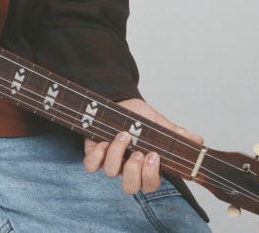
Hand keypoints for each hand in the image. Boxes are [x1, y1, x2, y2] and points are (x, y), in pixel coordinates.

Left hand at [83, 98, 203, 193]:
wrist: (119, 102)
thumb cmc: (139, 117)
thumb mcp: (158, 123)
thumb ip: (175, 133)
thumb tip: (197, 141)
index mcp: (145, 166)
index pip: (150, 185)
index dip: (151, 175)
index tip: (153, 156)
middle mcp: (127, 167)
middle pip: (130, 187)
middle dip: (133, 171)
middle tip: (138, 152)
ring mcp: (110, 160)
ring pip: (111, 173)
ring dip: (117, 154)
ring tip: (123, 135)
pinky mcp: (94, 152)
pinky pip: (91, 165)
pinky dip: (95, 157)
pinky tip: (102, 142)